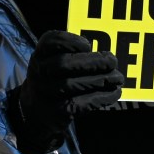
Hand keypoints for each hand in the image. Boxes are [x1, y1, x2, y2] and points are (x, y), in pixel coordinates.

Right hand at [13, 30, 123, 153]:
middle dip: (92, 61)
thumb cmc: (53, 79)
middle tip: (112, 61)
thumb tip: (106, 57)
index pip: (51, 41)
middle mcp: (39, 73)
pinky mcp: (58, 112)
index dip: (71, 41)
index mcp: (39, 55)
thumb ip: (73, 55)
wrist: (36, 111)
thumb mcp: (53, 62)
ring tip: (118, 77)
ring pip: (74, 84)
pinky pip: (82, 103)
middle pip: (64, 64)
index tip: (88, 45)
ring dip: (101, 79)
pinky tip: (114, 93)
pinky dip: (102, 97)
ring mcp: (47, 93)